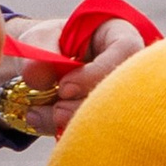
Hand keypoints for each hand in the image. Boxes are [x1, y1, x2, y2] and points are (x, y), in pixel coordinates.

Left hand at [0, 16, 149, 138]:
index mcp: (118, 34)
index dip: (96, 72)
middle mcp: (127, 66)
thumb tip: (38, 78)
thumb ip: (38, 54)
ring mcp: (120, 95)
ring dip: (73, 121)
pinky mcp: (107, 119)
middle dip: (86, 106)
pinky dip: (65, 131)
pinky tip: (39, 122)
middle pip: (124, 90)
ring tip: (38, 114)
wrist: (42, 67)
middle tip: (56, 111)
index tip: (64, 88)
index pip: (124, 50)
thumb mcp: (38, 40)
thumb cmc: (48, 44)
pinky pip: (95, 130)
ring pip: (111, 116)